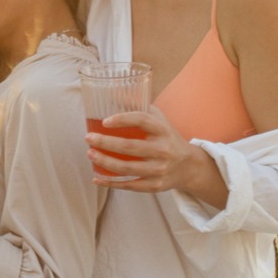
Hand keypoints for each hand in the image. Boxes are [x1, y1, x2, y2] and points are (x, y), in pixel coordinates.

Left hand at [83, 108, 206, 193]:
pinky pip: (129, 185)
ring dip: (104, 162)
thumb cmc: (167, 138)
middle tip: (88, 138)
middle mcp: (162, 150)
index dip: (121, 119)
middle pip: (130, 147)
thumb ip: (138, 106)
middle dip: (105, 143)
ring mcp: (159, 169)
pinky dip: (111, 182)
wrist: (189, 166)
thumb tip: (113, 92)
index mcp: (162, 130)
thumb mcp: (159, 120)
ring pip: (127, 168)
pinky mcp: (154, 185)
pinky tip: (96, 177)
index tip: (104, 121)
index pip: (141, 120)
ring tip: (90, 154)